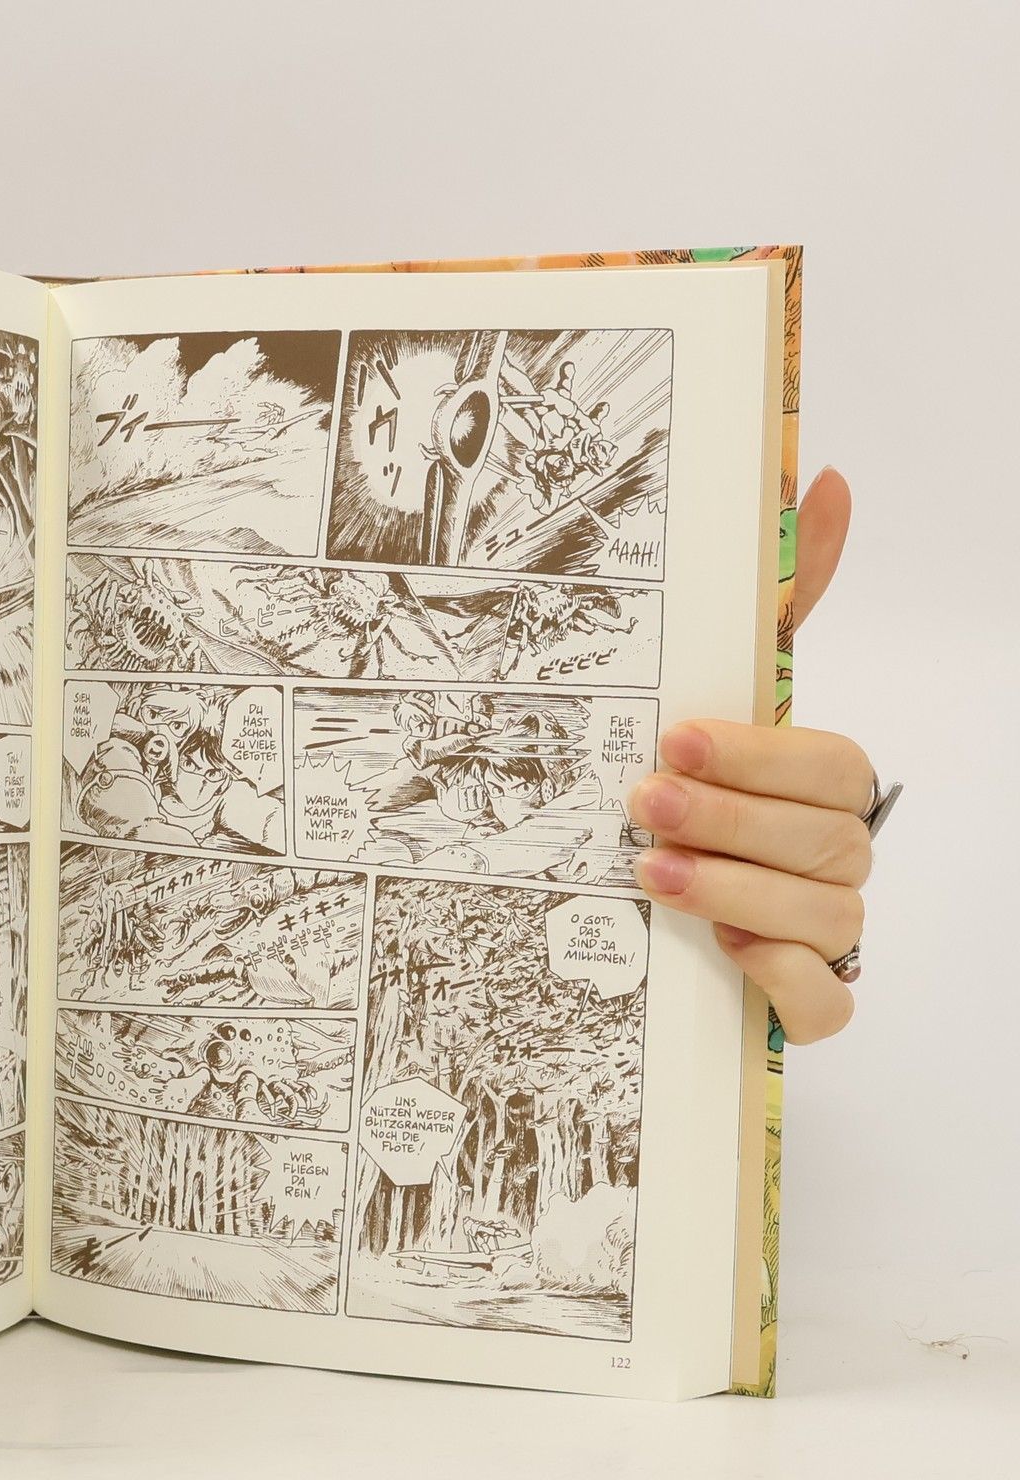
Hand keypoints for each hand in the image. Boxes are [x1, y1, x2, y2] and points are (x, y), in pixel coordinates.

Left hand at [628, 467, 870, 1042]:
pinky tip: (730, 959)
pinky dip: (788, 984)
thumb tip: (823, 477)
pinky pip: (829, 1001)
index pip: (829, 763)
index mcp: (822, 783)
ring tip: (653, 873)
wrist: (663, 908)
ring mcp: (829, 930)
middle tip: (643, 803)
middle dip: (730, 819)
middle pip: (822, 839)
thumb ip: (780, 597)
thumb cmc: (704, 789)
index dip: (758, 754)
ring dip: (738, 893)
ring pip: (825, 917)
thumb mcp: (724, 693)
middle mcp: (836, 854)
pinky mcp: (809, 999)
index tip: (675, 739)